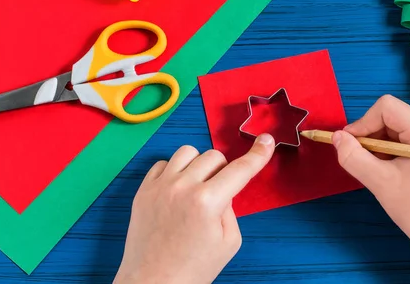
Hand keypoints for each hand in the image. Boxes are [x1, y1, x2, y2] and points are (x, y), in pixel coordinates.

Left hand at [114, 134, 275, 283]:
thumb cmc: (193, 269)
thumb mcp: (229, 242)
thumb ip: (231, 208)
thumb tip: (223, 188)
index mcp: (208, 202)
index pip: (240, 170)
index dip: (257, 154)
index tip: (266, 141)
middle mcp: (183, 188)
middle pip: (214, 156)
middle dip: (222, 170)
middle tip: (218, 193)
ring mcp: (160, 187)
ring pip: (187, 152)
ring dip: (198, 165)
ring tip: (196, 188)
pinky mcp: (143, 190)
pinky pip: (163, 163)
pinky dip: (174, 171)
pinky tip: (177, 191)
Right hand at [332, 95, 409, 283]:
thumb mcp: (378, 181)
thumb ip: (352, 156)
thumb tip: (336, 137)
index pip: (387, 107)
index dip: (363, 122)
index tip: (350, 144)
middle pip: (392, 116)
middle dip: (371, 135)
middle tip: (363, 160)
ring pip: (396, 126)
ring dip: (379, 143)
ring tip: (378, 168)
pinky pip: (405, 136)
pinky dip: (390, 149)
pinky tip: (390, 169)